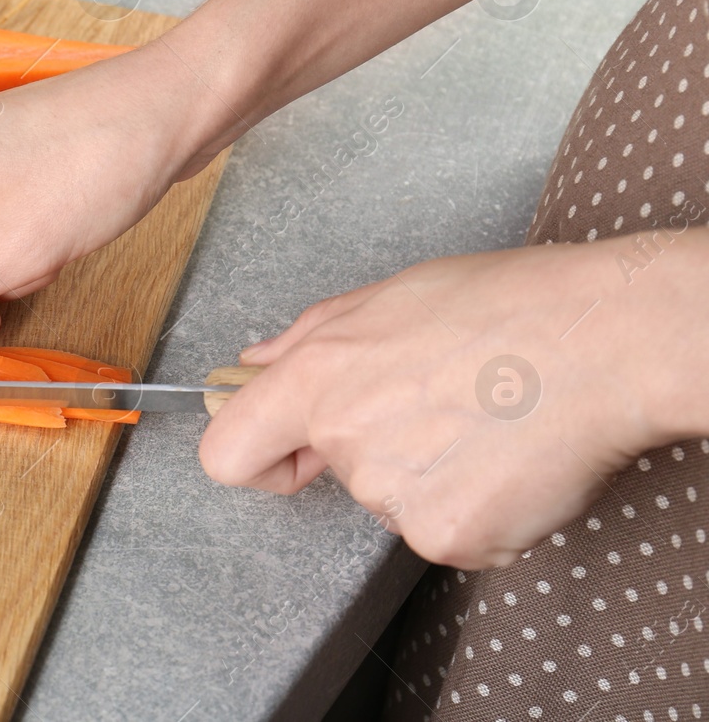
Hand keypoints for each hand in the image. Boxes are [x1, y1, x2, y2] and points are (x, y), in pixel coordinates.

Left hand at [199, 232, 708, 567]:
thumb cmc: (508, 307)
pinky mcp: (449, 536)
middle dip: (376, 447)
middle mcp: (346, 442)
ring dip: (433, 474)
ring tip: (484, 420)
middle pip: (337, 474)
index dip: (254, 457)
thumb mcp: (390, 297)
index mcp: (318, 379)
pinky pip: (446, 533)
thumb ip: (309, 338)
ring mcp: (396, 498)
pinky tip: (508, 458)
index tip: (290, 452)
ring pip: (396, 502)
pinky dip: (477, 508)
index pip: (227, 453)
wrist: (606, 342)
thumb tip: (254, 363)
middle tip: (440, 404)